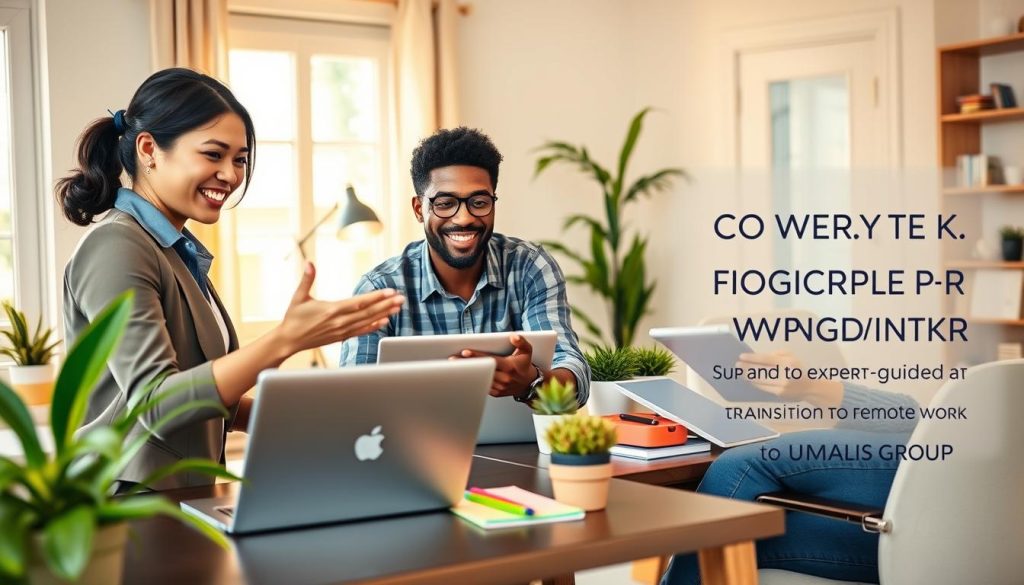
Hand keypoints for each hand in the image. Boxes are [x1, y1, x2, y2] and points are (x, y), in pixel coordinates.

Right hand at [275, 262, 404, 354]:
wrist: (289, 340)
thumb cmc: (293, 318)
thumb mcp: (298, 297)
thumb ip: (306, 279)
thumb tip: (309, 263)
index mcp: (331, 310)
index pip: (359, 302)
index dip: (376, 297)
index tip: (389, 291)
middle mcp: (340, 321)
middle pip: (368, 312)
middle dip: (386, 304)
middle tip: (402, 298)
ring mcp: (342, 331)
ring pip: (367, 322)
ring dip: (384, 314)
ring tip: (398, 308)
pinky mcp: (341, 337)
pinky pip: (361, 331)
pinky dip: (374, 327)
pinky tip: (384, 321)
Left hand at [453, 334, 537, 396]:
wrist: (529, 384)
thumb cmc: (525, 365)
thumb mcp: (528, 351)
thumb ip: (521, 342)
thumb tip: (513, 336)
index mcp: (509, 367)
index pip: (490, 360)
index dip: (477, 356)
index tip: (465, 352)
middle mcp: (503, 378)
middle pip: (481, 369)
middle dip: (467, 364)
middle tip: (452, 359)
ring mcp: (499, 387)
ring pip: (480, 378)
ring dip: (468, 372)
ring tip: (454, 365)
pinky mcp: (495, 393)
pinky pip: (482, 385)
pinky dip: (474, 379)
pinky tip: (464, 374)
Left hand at [737, 351, 841, 407]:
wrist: (810, 387)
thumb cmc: (797, 368)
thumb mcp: (791, 356)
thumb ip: (776, 354)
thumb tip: (757, 357)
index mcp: (788, 362)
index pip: (766, 359)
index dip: (752, 358)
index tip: (741, 356)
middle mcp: (785, 374)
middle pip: (761, 370)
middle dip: (747, 368)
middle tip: (737, 365)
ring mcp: (782, 385)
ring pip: (760, 380)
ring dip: (748, 376)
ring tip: (740, 372)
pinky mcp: (780, 394)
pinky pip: (763, 388)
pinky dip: (755, 383)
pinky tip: (749, 380)